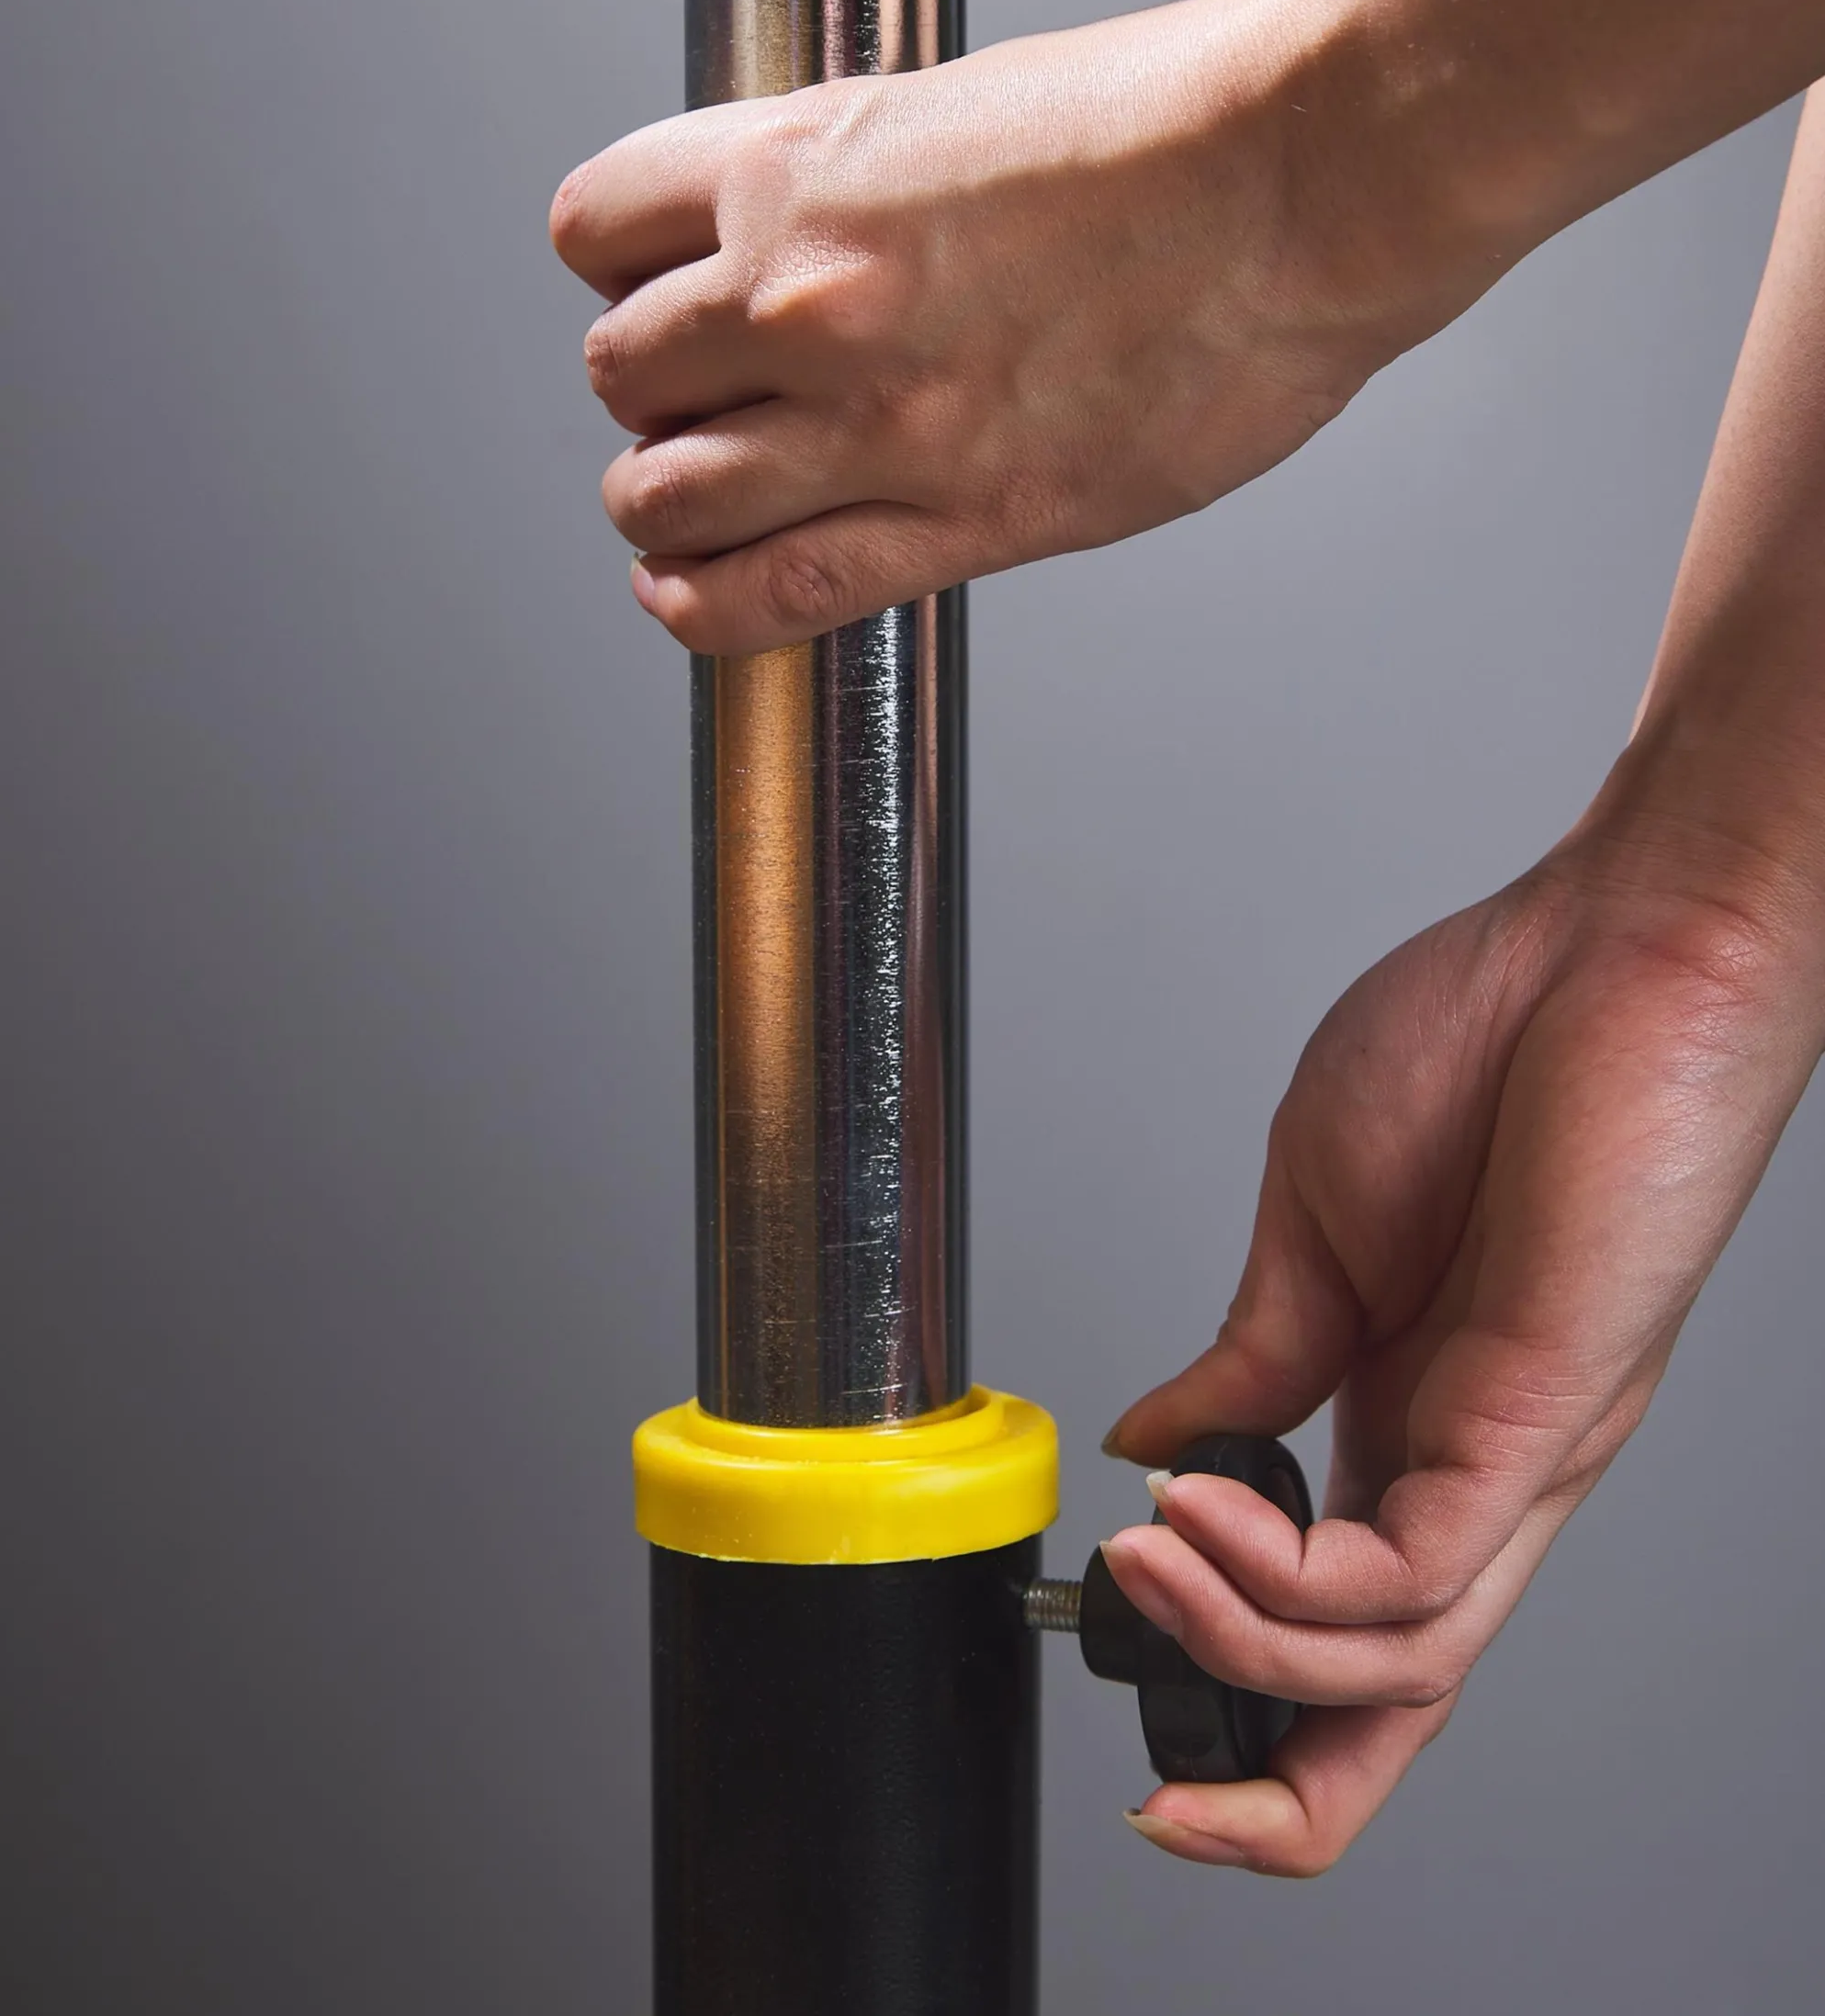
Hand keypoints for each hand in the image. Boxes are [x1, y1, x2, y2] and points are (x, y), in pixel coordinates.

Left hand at [549, 0, 1438, 653]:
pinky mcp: (963, 522)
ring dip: (659, 505)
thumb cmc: (1163, 129)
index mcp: (801, 169)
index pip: (596, 229)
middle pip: (620, 375)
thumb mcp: (949, 112)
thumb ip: (842, 196)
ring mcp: (880, 423)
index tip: (649, 293)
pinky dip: (702, 606)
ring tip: (686, 502)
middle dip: (645, 393)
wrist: (1301, 183)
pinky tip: (687, 594)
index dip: (613, 268)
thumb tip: (780, 257)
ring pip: (666, 498)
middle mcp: (811, 299)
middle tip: (692, 403)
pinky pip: (772, 593)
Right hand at [1101, 807, 1824, 1874]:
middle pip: (1395, 1704)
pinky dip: (1284, 1574)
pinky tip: (1192, 1509)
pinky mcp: (1543, 1415)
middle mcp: (1475, 1462)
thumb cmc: (1479, 1042)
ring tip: (1142, 1567)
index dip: (1244, 1685)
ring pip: (1399, 1664)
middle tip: (1163, 1800)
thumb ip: (1243, 1355)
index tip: (1131, 1680)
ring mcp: (1519, 1451)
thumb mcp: (1308, 1225)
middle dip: (1278, 1797)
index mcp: (1412, 1414)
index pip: (1340, 1610)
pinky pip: (1411, 1572)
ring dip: (1242, 1644)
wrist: (1610, 941)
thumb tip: (1154, 1448)